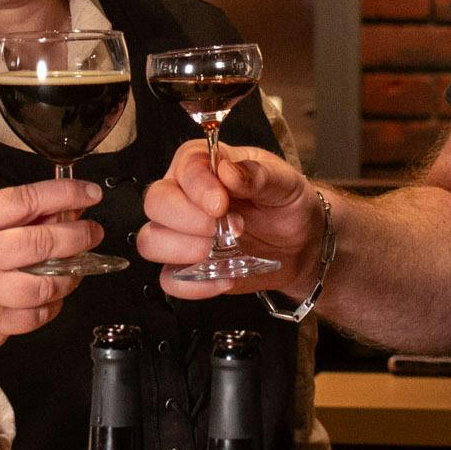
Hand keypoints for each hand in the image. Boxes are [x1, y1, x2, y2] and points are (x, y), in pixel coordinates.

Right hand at [0, 177, 106, 359]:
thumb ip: (18, 218)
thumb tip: (68, 209)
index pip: (23, 200)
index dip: (63, 194)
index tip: (90, 193)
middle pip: (38, 242)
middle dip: (76, 236)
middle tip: (93, 233)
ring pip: (42, 285)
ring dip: (68, 277)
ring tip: (74, 271)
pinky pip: (35, 315)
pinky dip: (52, 306)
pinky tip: (52, 297)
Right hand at [137, 139, 320, 299]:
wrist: (300, 244)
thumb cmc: (287, 205)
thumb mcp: (285, 183)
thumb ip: (259, 174)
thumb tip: (228, 170)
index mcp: (204, 165)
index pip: (183, 167)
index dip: (198, 187)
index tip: (222, 204)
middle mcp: (183, 196)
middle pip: (155, 203)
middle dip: (187, 219)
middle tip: (227, 229)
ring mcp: (181, 234)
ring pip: (150, 241)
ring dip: (183, 250)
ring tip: (221, 251)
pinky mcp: (187, 267)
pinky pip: (168, 280)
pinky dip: (194, 284)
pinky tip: (225, 276)